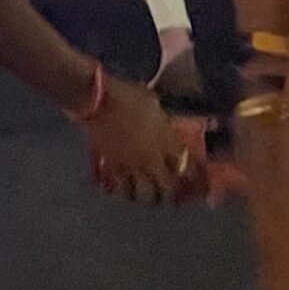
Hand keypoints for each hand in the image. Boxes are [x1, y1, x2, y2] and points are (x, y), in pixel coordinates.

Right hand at [81, 75, 200, 205]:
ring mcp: (132, 166)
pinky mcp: (111, 167)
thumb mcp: (151, 101)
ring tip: (145, 191)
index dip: (191, 176)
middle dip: (169, 192)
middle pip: (166, 189)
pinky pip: (119, 188)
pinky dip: (122, 190)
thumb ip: (159, 117)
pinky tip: (122, 186)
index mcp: (167, 142)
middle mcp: (152, 160)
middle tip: (166, 189)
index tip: (190, 177)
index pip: (186, 168)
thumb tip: (161, 120)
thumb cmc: (126, 95)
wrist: (97, 99)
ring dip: (146, 194)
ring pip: (144, 195)